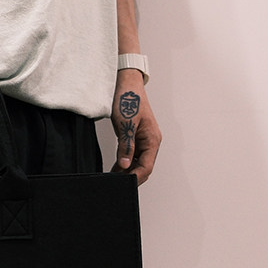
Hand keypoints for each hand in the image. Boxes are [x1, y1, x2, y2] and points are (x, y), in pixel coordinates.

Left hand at [110, 69, 160, 185]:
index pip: (146, 166)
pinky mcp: (136, 136)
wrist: (125, 82)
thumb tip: (126, 166)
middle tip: (116, 183)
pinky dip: (125, 162)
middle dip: (131, 176)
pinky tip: (116, 167)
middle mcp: (151, 141)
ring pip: (138, 162)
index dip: (135, 177)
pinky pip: (133, 154)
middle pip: (144, 167)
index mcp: (153, 139)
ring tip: (114, 177)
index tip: (123, 184)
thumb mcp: (125, 124)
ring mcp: (144, 139)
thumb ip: (126, 146)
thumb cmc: (128, 99)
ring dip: (128, 170)